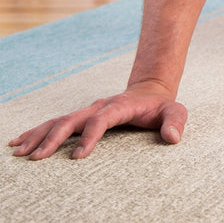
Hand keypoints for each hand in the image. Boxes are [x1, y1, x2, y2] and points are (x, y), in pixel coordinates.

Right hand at [8, 82, 186, 159]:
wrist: (150, 92)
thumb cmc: (162, 107)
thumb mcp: (175, 111)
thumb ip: (176, 122)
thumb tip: (173, 137)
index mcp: (120, 106)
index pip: (101, 120)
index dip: (90, 136)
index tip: (78, 157)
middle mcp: (99, 107)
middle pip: (72, 119)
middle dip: (53, 138)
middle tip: (38, 158)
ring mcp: (88, 111)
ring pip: (59, 120)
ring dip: (39, 135)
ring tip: (20, 151)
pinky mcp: (82, 116)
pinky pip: (56, 123)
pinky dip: (37, 132)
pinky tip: (19, 142)